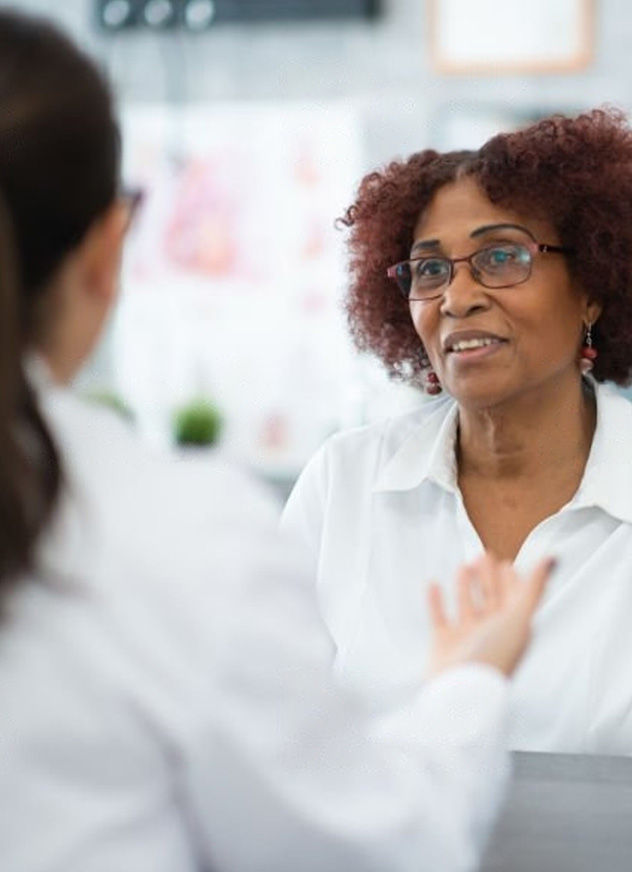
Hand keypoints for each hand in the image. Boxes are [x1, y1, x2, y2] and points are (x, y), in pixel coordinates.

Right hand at [425, 552, 554, 680]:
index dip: (513, 582)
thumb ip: (534, 587)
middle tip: (483, 556)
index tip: (507, 564)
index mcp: (513, 630)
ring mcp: (467, 639)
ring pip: (467, 606)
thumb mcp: (519, 618)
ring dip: (465, 586)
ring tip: (463, 566)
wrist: (462, 689)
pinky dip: (436, 601)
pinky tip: (433, 584)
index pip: (515, 601)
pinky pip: (440, 617)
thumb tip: (553, 557)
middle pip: (491, 600)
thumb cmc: (495, 655)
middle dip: (488, 578)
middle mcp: (491, 633)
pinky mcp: (444, 644)